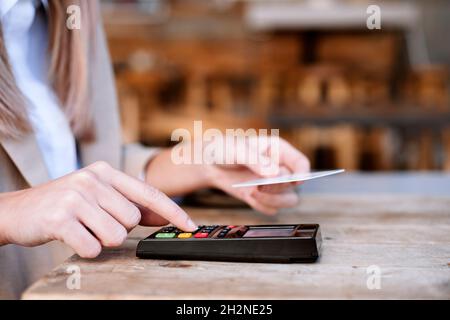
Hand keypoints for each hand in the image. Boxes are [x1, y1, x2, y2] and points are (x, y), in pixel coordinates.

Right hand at [0, 161, 196, 257]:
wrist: (18, 210)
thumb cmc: (64, 204)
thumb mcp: (98, 196)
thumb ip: (130, 204)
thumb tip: (163, 216)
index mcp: (105, 172)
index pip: (148, 193)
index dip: (172, 211)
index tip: (190, 225)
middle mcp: (92, 180)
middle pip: (133, 219)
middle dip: (118, 228)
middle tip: (95, 222)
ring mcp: (75, 197)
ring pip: (116, 235)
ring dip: (101, 239)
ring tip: (83, 228)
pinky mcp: (60, 218)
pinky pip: (92, 247)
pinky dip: (85, 249)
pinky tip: (71, 236)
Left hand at [206, 138, 309, 214]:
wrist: (209, 164)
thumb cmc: (225, 150)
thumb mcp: (237, 150)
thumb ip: (255, 160)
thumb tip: (274, 174)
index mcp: (279, 151)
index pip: (301, 163)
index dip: (302, 173)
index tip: (294, 181)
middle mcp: (280, 168)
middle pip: (294, 185)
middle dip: (279, 188)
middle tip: (259, 185)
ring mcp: (272, 184)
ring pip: (287, 200)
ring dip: (273, 200)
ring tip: (252, 193)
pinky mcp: (262, 197)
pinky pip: (271, 209)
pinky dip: (261, 206)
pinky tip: (248, 196)